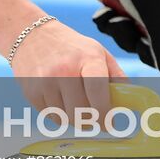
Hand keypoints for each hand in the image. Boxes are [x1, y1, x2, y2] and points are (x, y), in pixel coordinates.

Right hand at [9, 20, 125, 126]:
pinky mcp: (31, 91)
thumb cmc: (71, 47)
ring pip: (67, 118)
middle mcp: (64, 69)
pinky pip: (51, 117)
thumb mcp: (98, 52)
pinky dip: (59, 115)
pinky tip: (59, 100)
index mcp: (86, 58)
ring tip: (75, 104)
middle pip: (82, 112)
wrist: (31, 35)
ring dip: (75, 119)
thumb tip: (128, 102)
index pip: (97, 92)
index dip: (105, 113)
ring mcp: (45, 81)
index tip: (110, 123)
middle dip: (92, 120)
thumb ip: (116, 76)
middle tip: (94, 117)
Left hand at [82, 0, 159, 92]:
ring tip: (116, 17)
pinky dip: (111, 23)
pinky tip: (106, 11)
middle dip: (141, 47)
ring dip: (121, 33)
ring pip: (134, 41)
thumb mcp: (159, 20)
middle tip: (135, 35)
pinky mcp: (128, 8)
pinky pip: (119, 28)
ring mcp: (147, 14)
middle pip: (159, 53)